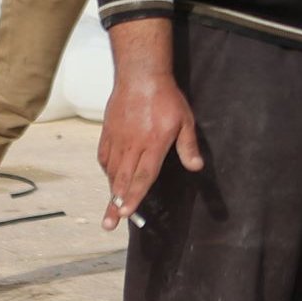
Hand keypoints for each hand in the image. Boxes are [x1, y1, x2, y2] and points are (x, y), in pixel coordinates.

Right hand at [97, 65, 200, 230]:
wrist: (140, 77)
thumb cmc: (166, 98)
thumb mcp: (185, 120)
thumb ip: (188, 146)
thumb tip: (196, 167)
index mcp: (152, 144)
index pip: (143, 176)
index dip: (135, 196)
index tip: (127, 212)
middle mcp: (132, 146)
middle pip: (123, 180)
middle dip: (116, 204)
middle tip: (109, 223)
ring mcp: (117, 140)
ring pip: (112, 171)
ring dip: (111, 191)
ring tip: (110, 209)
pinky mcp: (108, 133)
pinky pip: (104, 157)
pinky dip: (107, 171)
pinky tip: (110, 179)